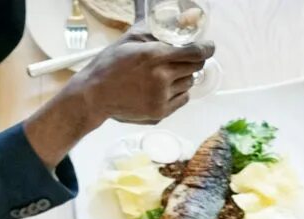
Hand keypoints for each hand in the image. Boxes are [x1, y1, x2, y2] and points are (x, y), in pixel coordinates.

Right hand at [67, 28, 211, 124]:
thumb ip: (154, 30)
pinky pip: (183, 99)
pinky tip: (164, 88)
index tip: (209, 47)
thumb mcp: (129, 39)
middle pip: (195, 67)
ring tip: (166, 74)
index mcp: (154, 56)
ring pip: (189, 83)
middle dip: (193, 60)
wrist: (94, 95)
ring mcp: (161, 97)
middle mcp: (161, 77)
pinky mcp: (160, 113)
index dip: (206, 48)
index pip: (194, 52)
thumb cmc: (109, 65)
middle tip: (184, 58)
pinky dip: (178, 92)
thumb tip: (176, 22)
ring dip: (184, 76)